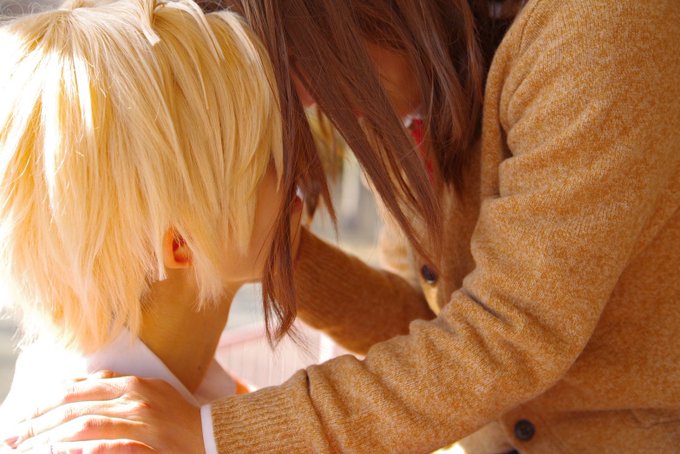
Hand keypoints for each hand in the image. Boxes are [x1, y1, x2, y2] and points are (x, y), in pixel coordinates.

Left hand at [3, 371, 203, 452]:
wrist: (211, 434)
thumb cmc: (177, 414)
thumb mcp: (150, 390)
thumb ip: (118, 384)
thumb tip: (82, 381)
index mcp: (132, 384)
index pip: (79, 390)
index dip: (46, 402)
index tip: (24, 415)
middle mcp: (135, 400)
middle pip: (76, 408)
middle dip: (39, 423)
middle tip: (14, 437)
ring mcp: (142, 423)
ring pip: (86, 426)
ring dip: (52, 438)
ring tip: (30, 448)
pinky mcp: (148, 446)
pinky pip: (110, 447)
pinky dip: (83, 451)